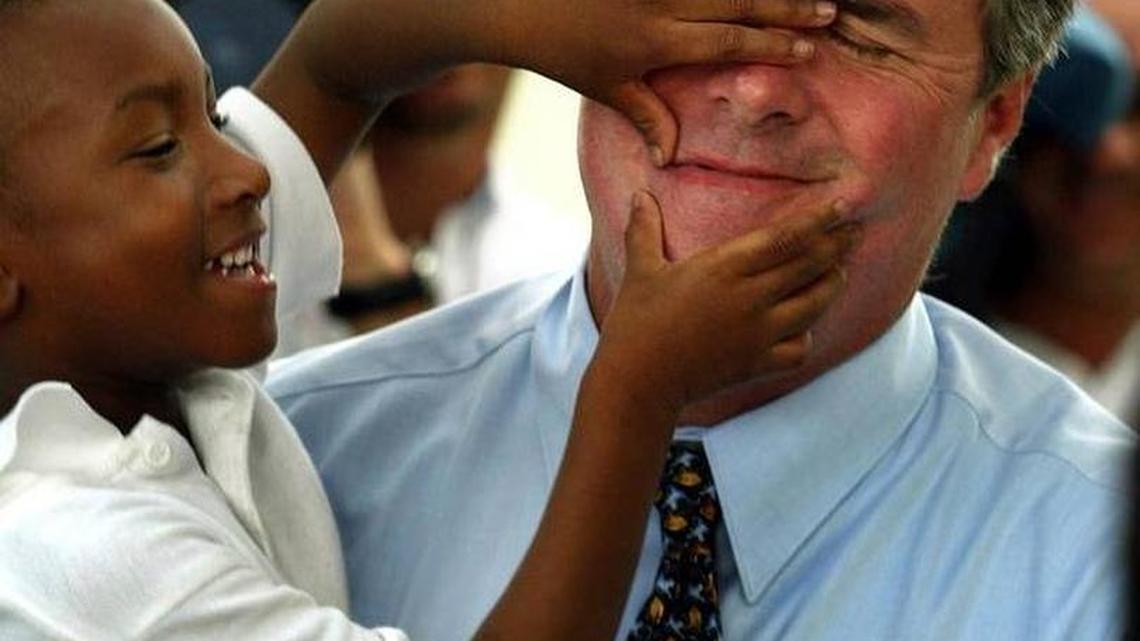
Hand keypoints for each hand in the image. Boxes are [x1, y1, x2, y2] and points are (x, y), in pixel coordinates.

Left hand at [493, 0, 836, 165]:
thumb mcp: (607, 89)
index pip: (729, 43)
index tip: (810, 50)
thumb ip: (647, 116)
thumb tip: (672, 157)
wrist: (520, 6)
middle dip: (788, 9)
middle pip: (739, 4)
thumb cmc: (565, 52)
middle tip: (829, 12)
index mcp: (660, 41)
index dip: (772, 46)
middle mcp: (664, 4)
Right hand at [593, 191, 859, 412]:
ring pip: (814, 304)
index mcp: (724, 267)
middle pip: (809, 266)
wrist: (639, 380)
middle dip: (838, 246)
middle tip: (857, 231)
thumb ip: (644, 230)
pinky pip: (799, 348)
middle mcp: (750, 297)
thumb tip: (638, 195)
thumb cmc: (636, 322)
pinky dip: (807, 336)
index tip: (843, 205)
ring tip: (840, 272)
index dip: (819, 220)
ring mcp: (759, 333)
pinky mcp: (757, 363)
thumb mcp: (640, 270)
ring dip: (832, 285)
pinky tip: (805, 328)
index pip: (785, 238)